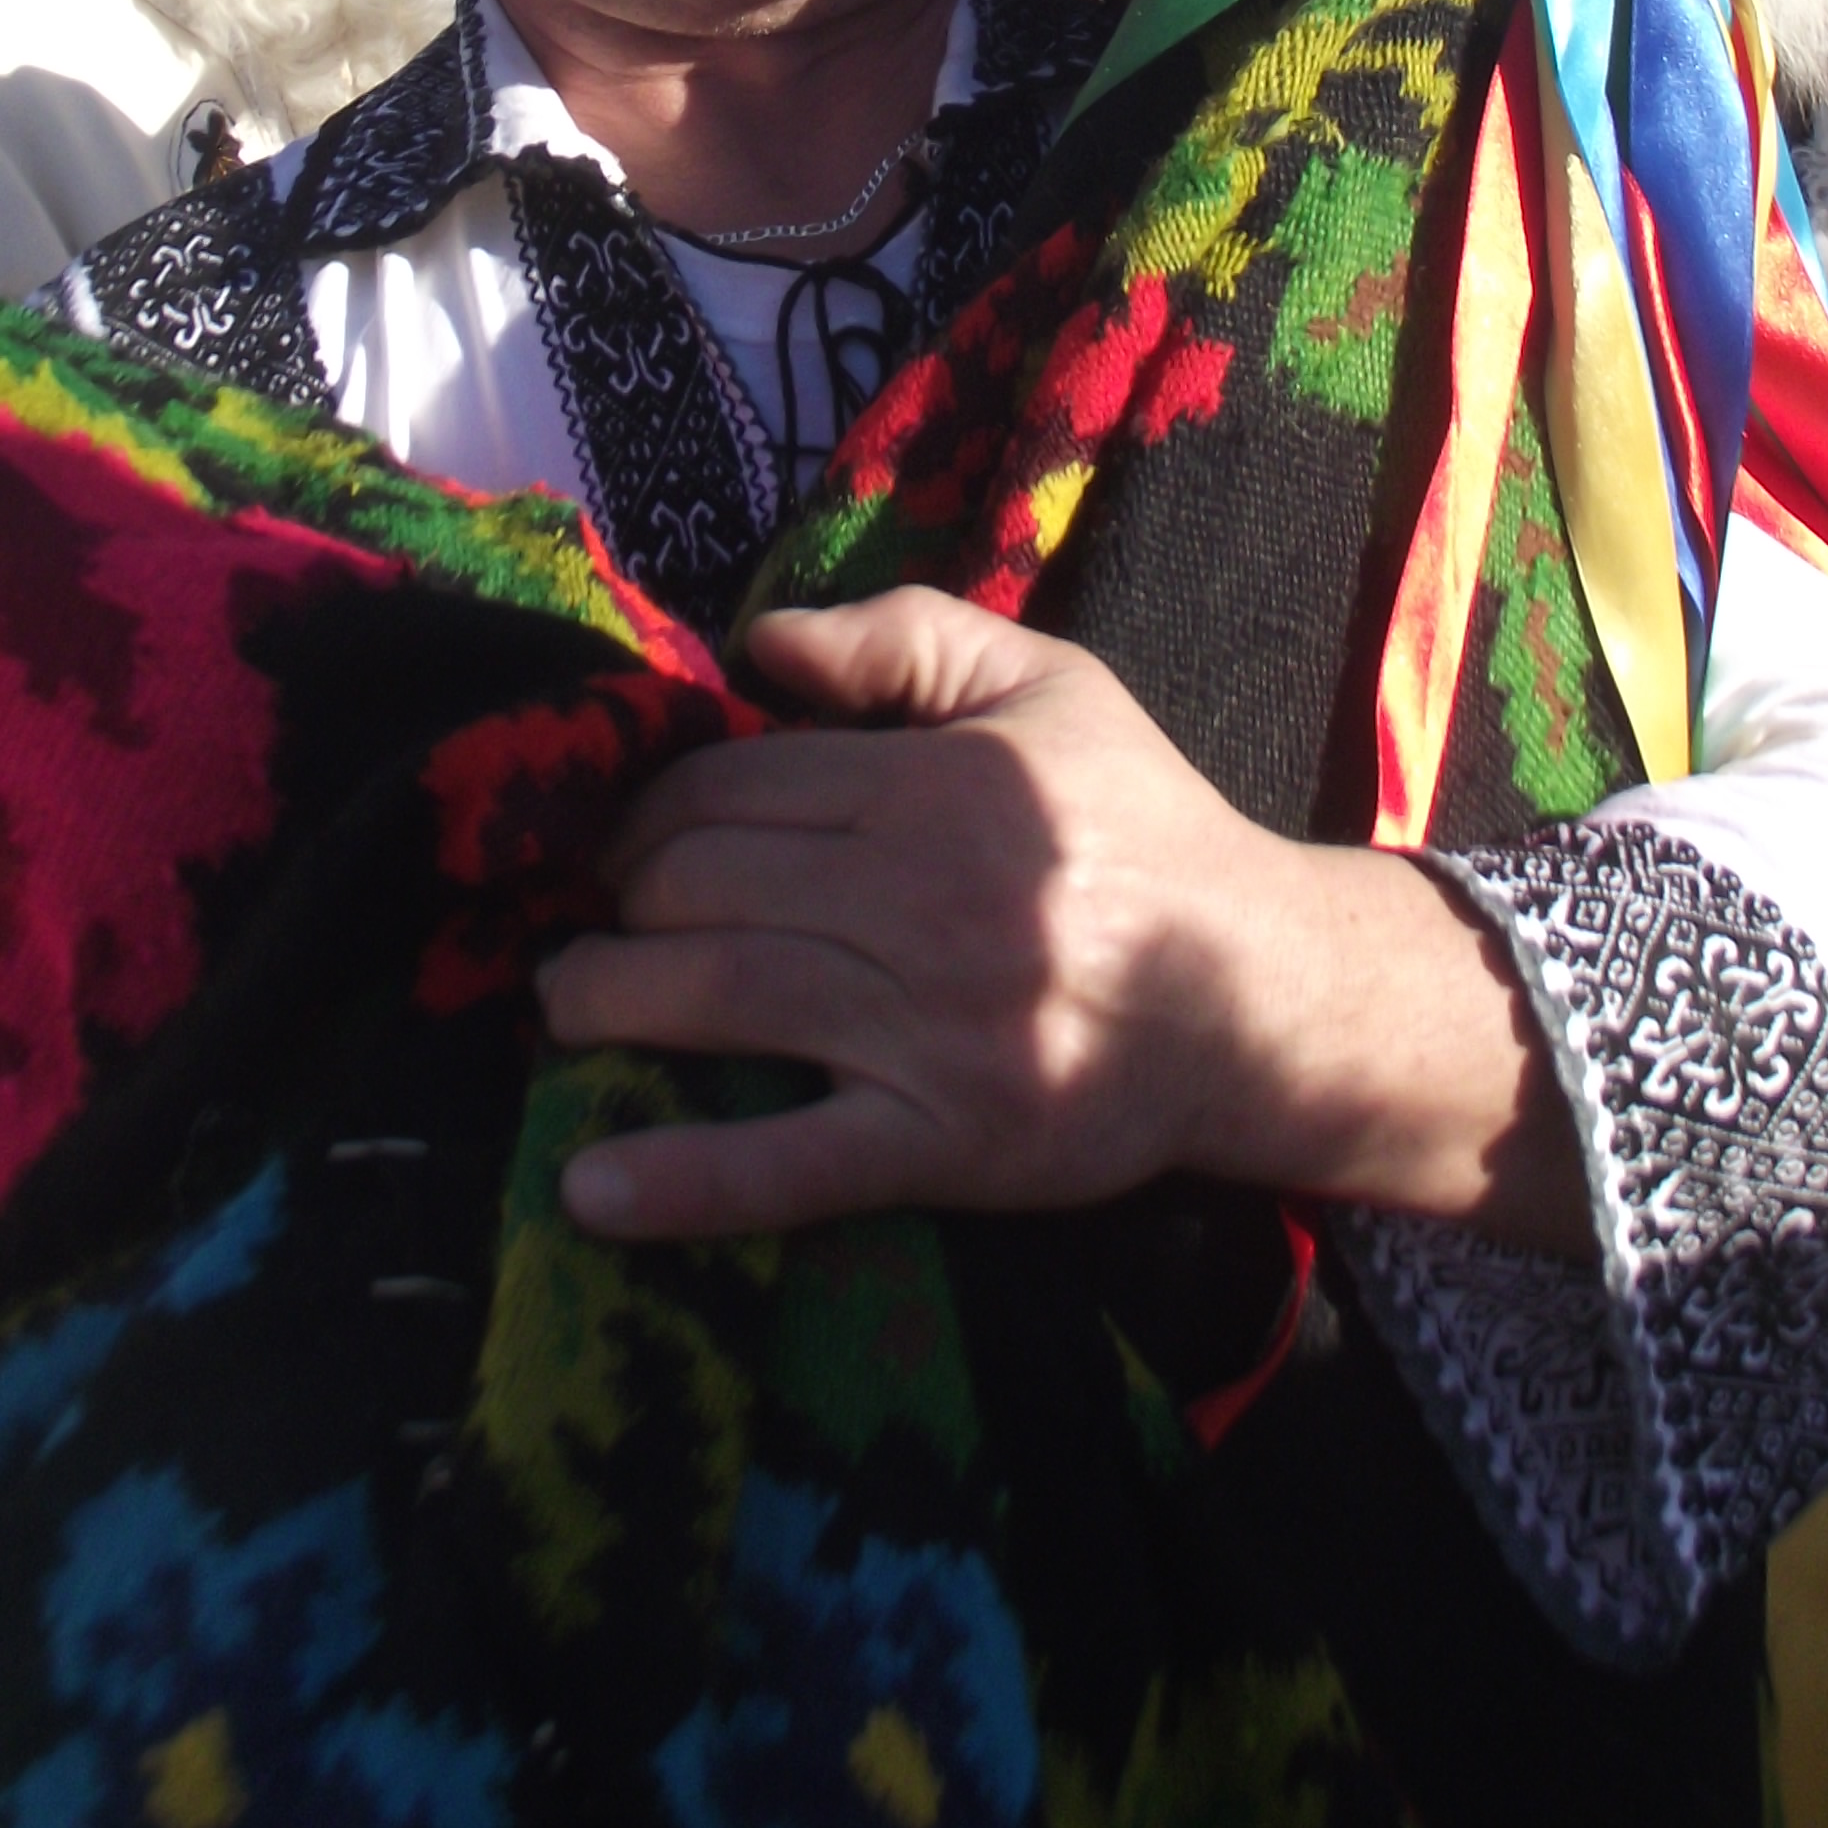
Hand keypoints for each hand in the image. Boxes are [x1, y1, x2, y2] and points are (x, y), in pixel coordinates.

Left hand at [540, 588, 1589, 1252]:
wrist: (1263, 997)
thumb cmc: (1144, 826)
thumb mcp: (1048, 685)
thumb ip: (906, 637)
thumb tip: (760, 645)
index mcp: (937, 785)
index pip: (731, 786)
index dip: (650, 811)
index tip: (628, 842)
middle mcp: (922, 900)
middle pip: (700, 887)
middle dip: (616, 901)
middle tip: (594, 918)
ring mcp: (929, 1030)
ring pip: (716, 998)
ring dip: (603, 1004)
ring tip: (564, 1007)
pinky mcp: (945, 1143)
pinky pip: (790, 1166)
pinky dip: (682, 1182)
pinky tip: (588, 1189)